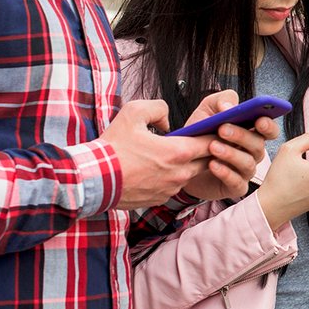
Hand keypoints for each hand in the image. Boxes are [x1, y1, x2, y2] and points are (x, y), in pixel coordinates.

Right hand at [99, 99, 218, 209]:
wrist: (93, 179)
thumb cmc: (113, 147)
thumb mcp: (133, 112)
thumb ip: (158, 108)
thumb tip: (167, 121)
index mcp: (178, 152)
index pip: (211, 144)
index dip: (214, 135)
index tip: (213, 129)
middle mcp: (179, 174)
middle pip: (205, 161)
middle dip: (204, 151)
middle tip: (196, 141)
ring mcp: (170, 190)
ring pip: (189, 175)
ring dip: (186, 165)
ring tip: (172, 155)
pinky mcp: (159, 200)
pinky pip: (173, 187)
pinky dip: (170, 178)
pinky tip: (156, 169)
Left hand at [178, 90, 278, 202]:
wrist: (182, 161)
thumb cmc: (200, 135)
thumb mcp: (207, 111)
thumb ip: (220, 101)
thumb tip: (229, 107)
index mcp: (251, 132)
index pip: (269, 130)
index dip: (268, 126)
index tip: (259, 120)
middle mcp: (252, 152)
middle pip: (258, 145)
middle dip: (241, 136)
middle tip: (222, 129)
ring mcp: (245, 171)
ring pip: (248, 163)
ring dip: (231, 154)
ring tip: (212, 147)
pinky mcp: (235, 187)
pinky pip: (237, 182)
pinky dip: (225, 173)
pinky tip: (213, 165)